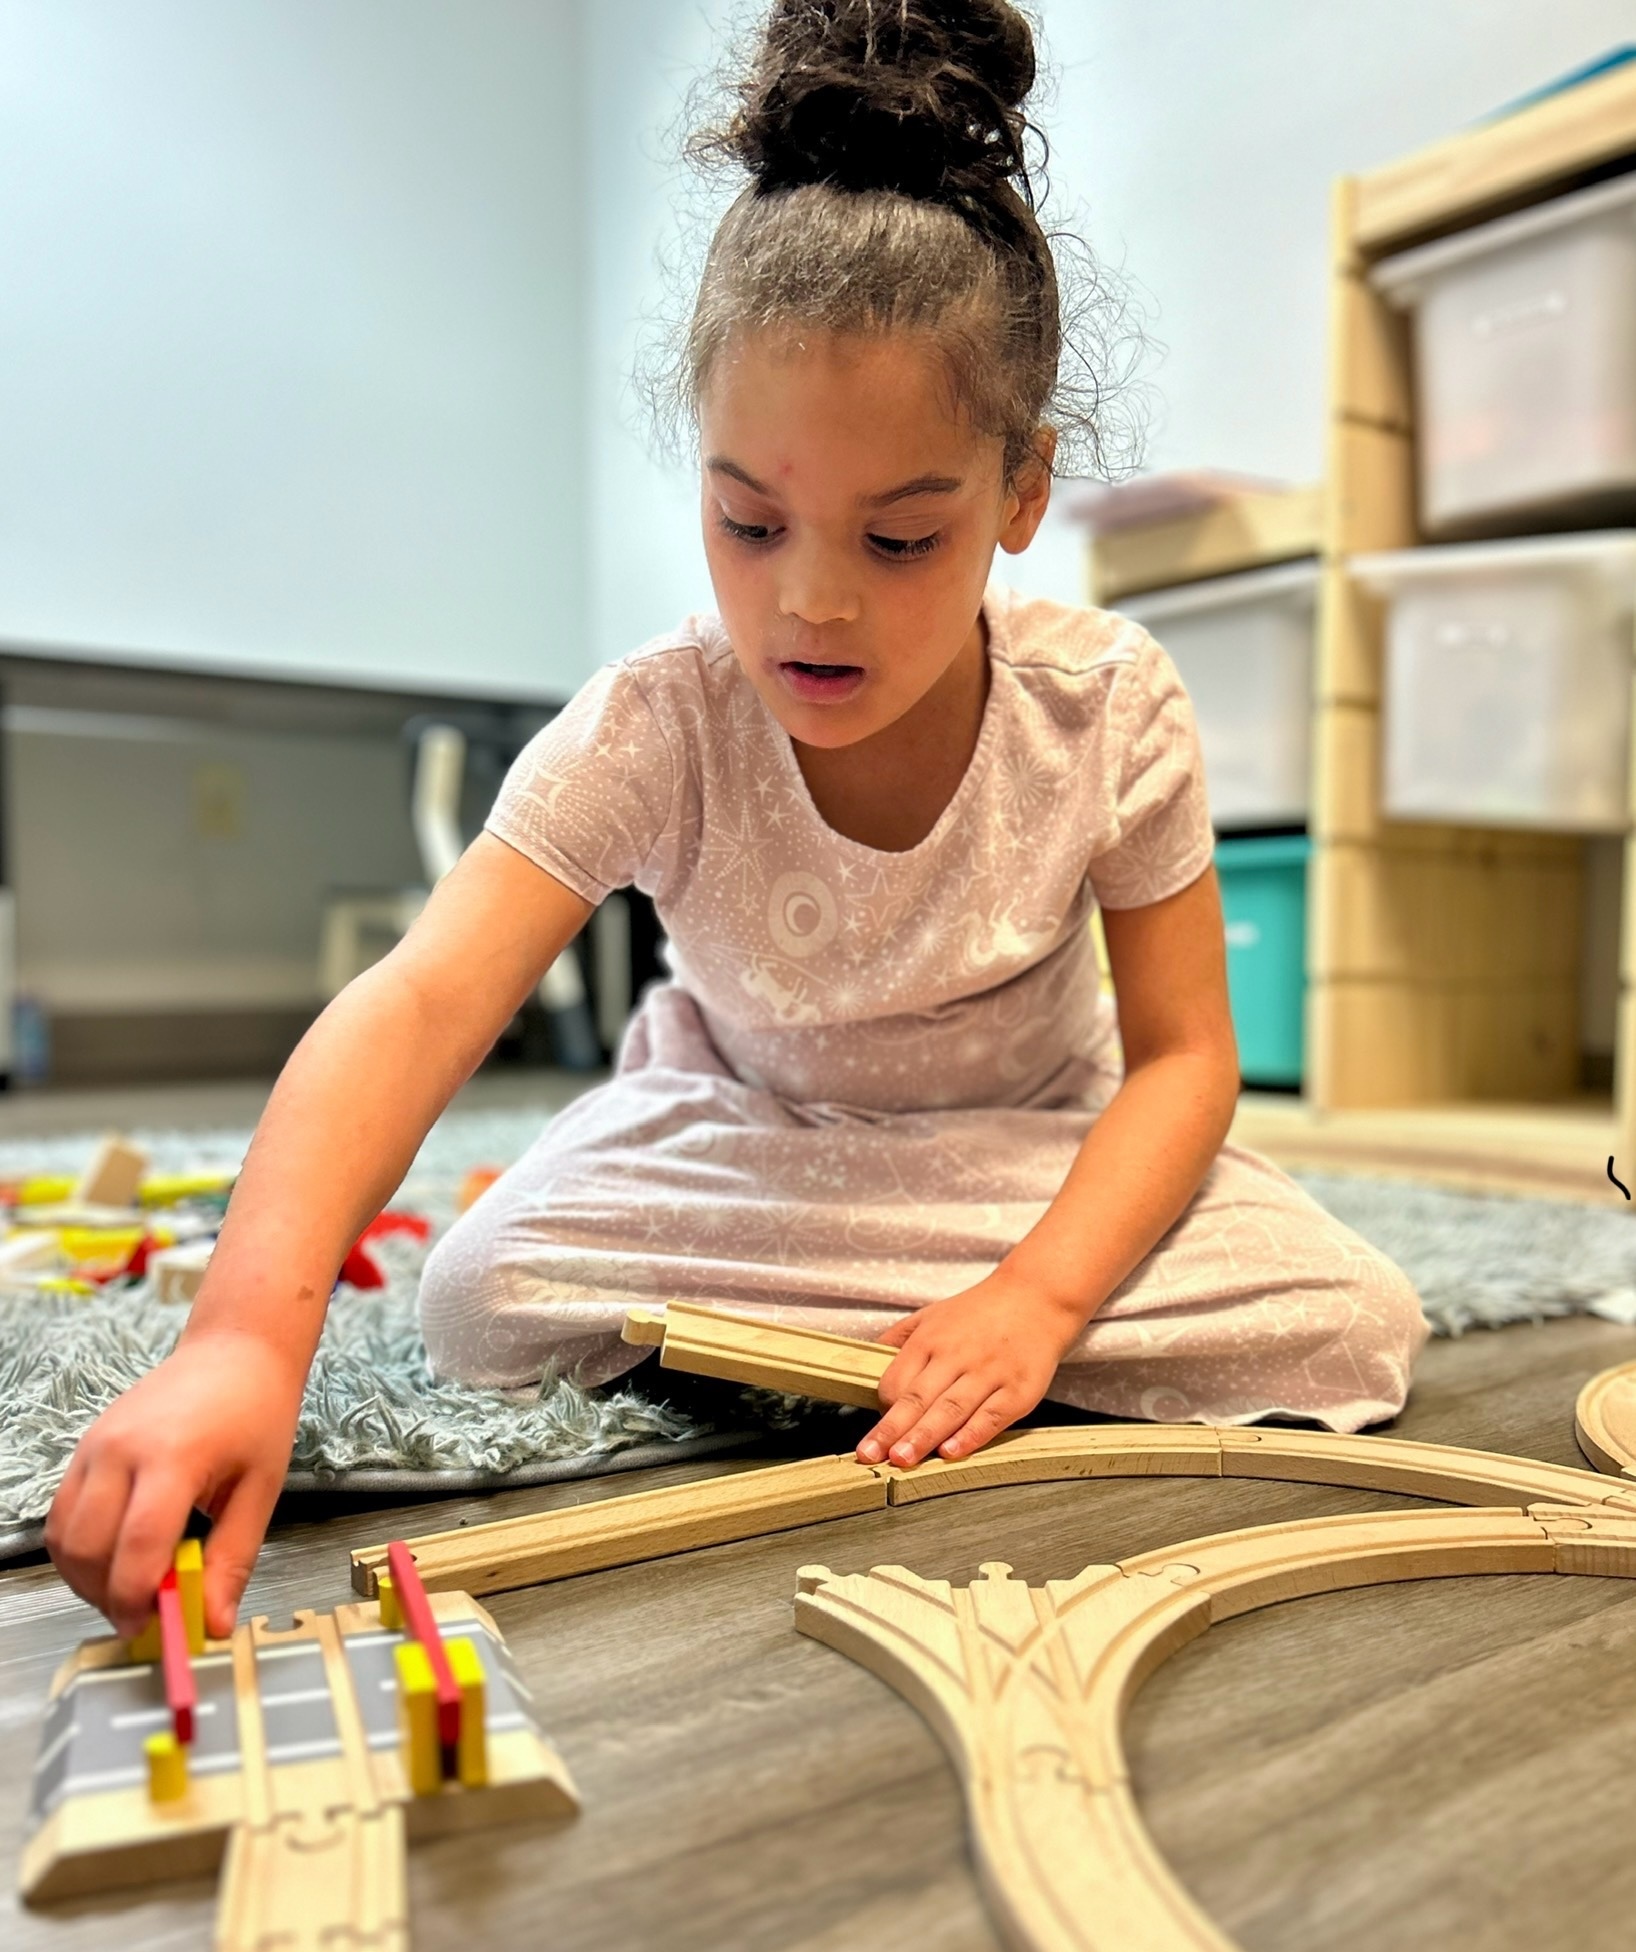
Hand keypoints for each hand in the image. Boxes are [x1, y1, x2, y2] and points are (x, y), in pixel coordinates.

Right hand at [46, 1330, 303, 1638]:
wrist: (234, 1350)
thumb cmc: (255, 1411)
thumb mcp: (261, 1488)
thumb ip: (233, 1559)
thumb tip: (215, 1624)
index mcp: (174, 1455)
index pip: (139, 1544)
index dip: (138, 1597)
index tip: (154, 1627)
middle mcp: (122, 1449)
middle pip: (90, 1548)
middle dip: (109, 1597)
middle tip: (146, 1616)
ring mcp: (95, 1445)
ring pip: (64, 1537)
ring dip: (88, 1579)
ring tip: (132, 1589)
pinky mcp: (85, 1447)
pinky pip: (63, 1515)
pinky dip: (79, 1550)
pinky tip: (117, 1558)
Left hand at [855, 1270, 1086, 1469]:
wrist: (1037, 1298)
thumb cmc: (980, 1313)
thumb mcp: (931, 1315)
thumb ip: (897, 1340)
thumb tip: (863, 1364)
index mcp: (931, 1339)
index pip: (896, 1379)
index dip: (884, 1407)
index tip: (875, 1432)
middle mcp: (957, 1356)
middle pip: (918, 1397)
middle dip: (892, 1429)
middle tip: (871, 1454)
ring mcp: (990, 1374)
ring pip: (951, 1409)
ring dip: (924, 1436)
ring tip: (902, 1460)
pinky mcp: (1019, 1391)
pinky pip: (991, 1417)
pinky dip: (971, 1435)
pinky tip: (952, 1452)